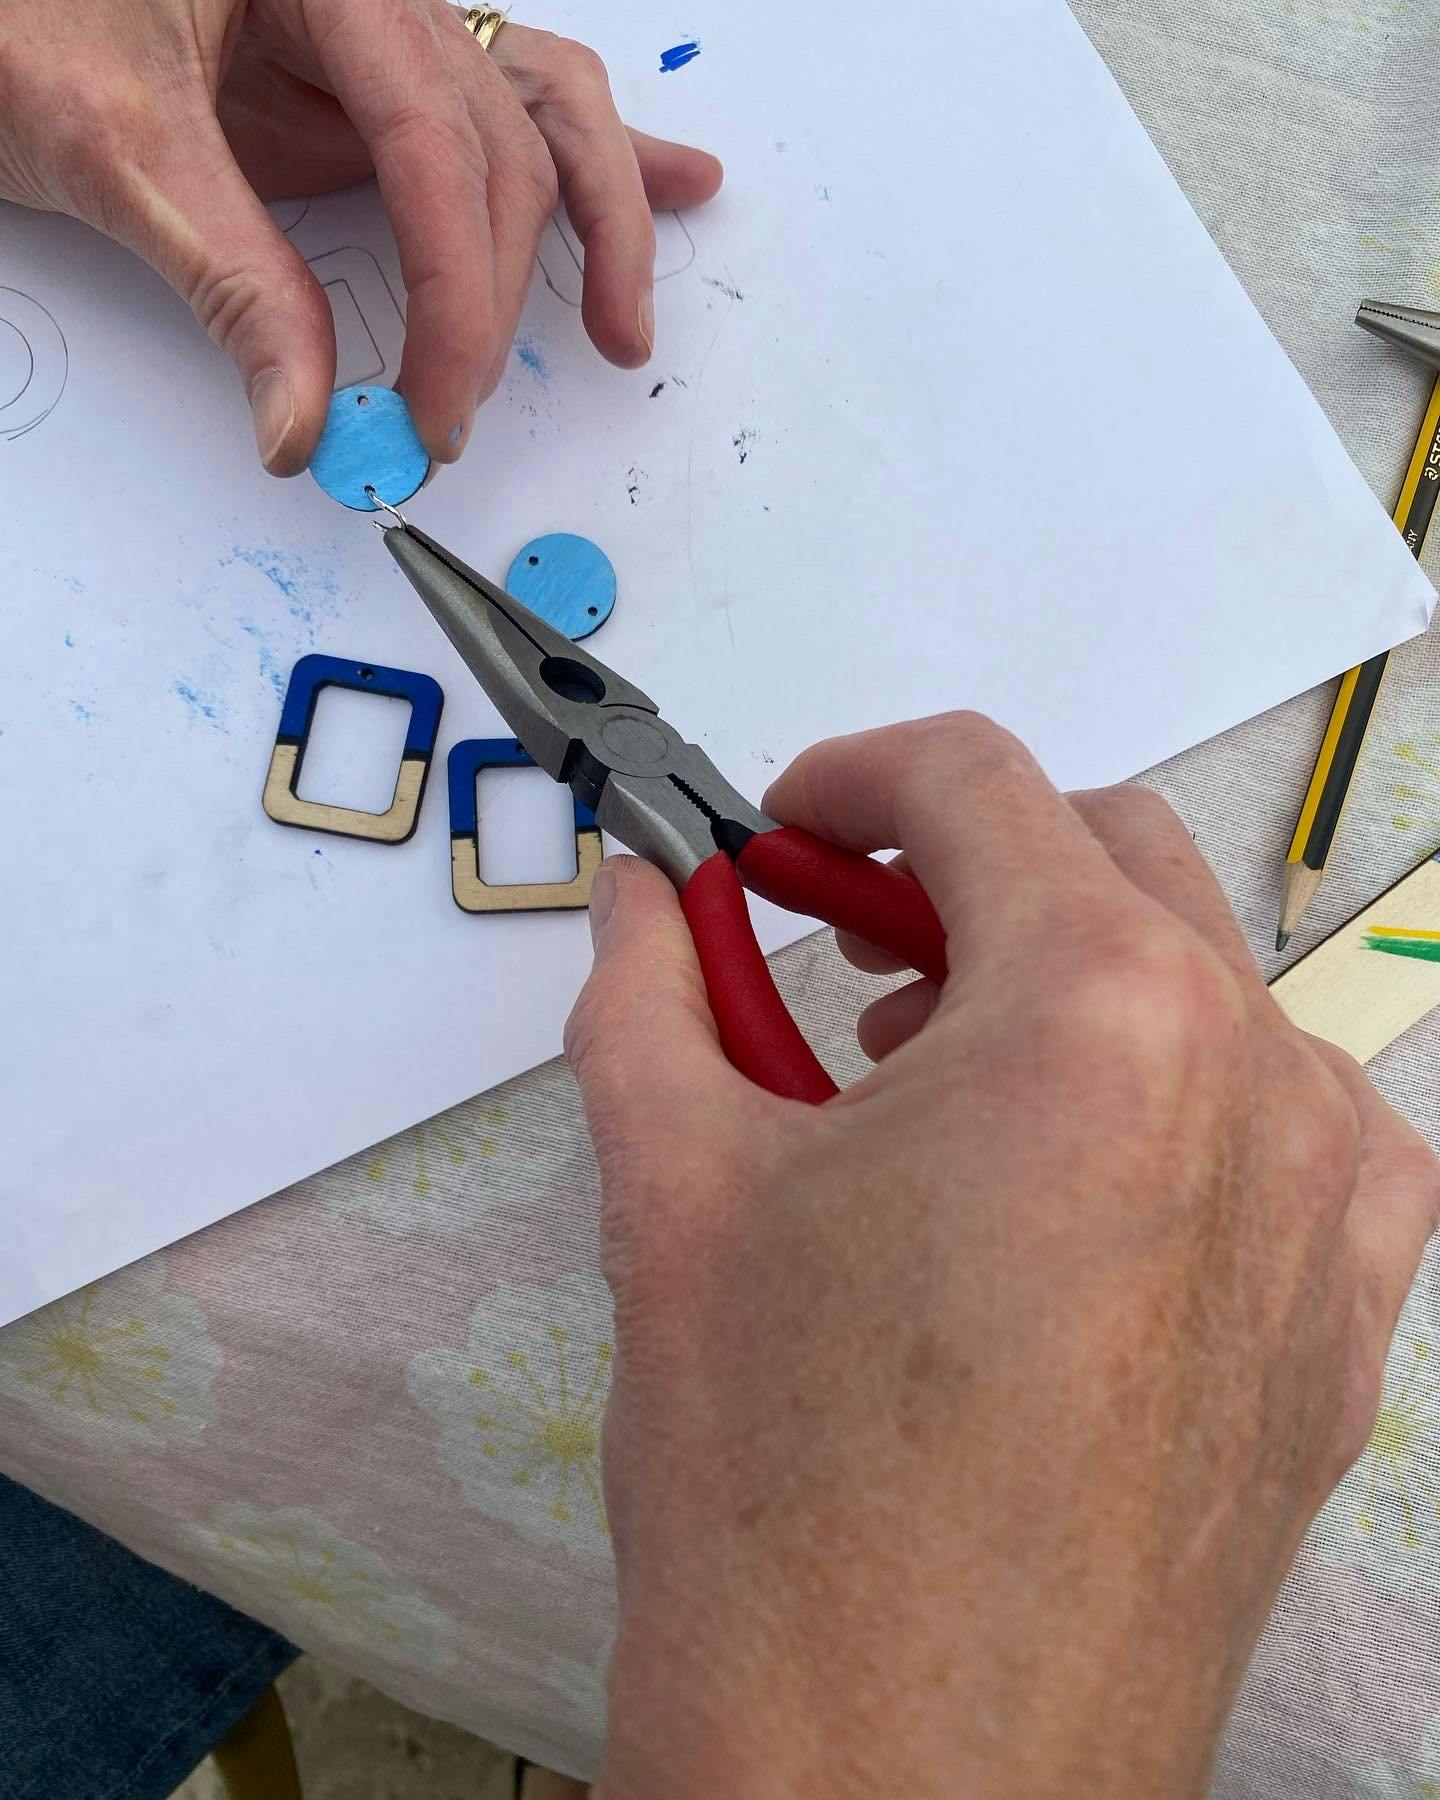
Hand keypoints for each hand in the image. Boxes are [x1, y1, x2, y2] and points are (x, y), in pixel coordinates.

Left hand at [0, 0, 720, 470]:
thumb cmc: (14, 13)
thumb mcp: (114, 147)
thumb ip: (231, 284)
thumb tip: (306, 424)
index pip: (438, 152)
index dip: (457, 298)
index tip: (433, 408)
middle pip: (504, 149)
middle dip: (497, 298)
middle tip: (451, 416)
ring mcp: (386, 29)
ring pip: (543, 115)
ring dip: (601, 221)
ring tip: (623, 321)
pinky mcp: (375, 74)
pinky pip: (511, 104)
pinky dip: (593, 156)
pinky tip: (675, 178)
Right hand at [564, 713, 1439, 1799]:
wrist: (897, 1772)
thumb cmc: (783, 1492)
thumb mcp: (672, 1186)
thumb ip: (651, 985)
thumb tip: (650, 897)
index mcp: (1093, 1012)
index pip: (977, 779)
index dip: (856, 774)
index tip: (790, 829)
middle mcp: (1250, 1077)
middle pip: (1103, 851)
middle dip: (959, 870)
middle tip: (844, 957)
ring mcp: (1329, 1200)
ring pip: (1198, 980)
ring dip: (1062, 978)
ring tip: (936, 1095)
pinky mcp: (1346, 1311)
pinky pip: (1291, 1120)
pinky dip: (1177, 1093)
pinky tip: (1070, 1192)